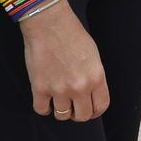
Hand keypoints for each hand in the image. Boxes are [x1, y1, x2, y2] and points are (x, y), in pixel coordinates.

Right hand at [20, 1, 108, 121]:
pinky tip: (45, 98)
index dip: (95, 111)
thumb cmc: (72, 34)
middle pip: (82, 116)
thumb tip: (91, 94)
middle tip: (73, 106)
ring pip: (62, 116)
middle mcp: (79, 87)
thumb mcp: (93, 55)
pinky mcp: (40, 88)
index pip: (101, 106)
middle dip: (78, 113)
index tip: (89, 109)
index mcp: (96, 77)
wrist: (49, 23)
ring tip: (58, 99)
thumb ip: (94, 77)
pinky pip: (42, 110)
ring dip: (61, 110)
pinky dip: (44, 107)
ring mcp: (59, 89)